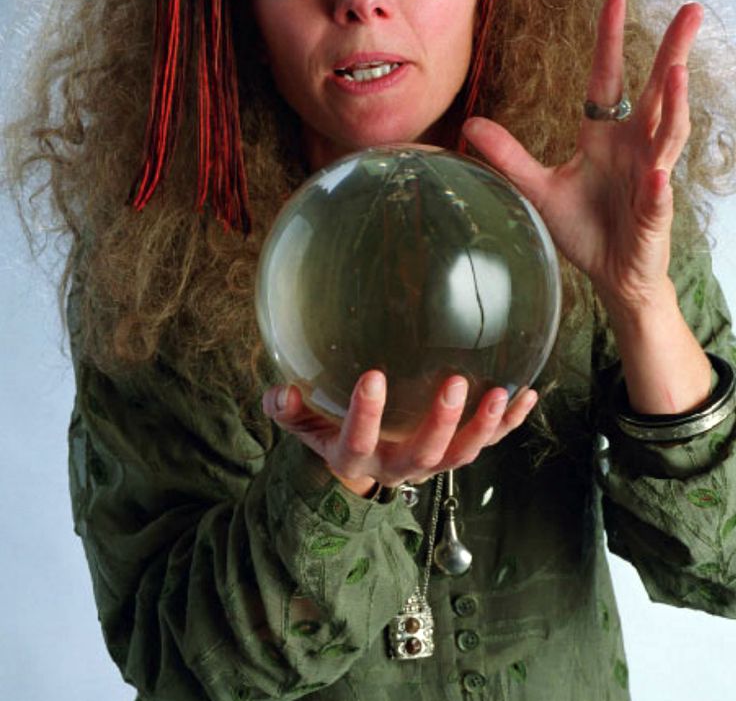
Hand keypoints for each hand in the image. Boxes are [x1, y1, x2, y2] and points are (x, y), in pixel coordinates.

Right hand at [262, 370, 537, 495]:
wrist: (364, 469)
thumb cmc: (334, 437)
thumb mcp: (306, 429)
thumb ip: (292, 412)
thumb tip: (278, 392)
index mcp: (358, 457)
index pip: (359, 440)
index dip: (366, 414)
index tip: (372, 376)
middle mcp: (400, 466)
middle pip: (425, 454)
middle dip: (442, 422)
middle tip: (455, 383)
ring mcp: (432, 462)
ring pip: (463, 454)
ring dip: (485, 426)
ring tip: (502, 394)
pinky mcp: (457, 452)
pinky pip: (489, 443)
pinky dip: (510, 423)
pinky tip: (528, 394)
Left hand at [463, 0, 701, 312]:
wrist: (611, 274)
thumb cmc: (583, 228)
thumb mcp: (538, 187)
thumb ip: (509, 156)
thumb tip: (470, 123)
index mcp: (605, 136)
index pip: (607, 80)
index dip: (608, 41)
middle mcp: (633, 149)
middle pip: (655, 93)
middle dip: (672, 54)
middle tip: (691, 11)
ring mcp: (649, 180)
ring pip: (667, 136)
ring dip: (673, 106)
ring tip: (677, 74)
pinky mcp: (653, 217)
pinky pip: (657, 198)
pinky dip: (658, 188)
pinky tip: (658, 175)